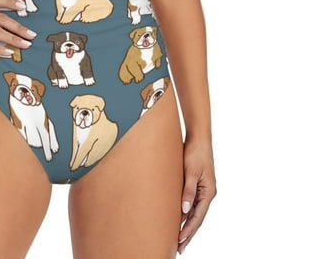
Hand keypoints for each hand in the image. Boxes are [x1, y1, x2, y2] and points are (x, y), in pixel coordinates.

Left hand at [178, 139, 216, 253]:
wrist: (198, 138)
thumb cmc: (195, 152)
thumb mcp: (190, 171)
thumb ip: (188, 190)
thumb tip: (185, 210)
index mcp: (208, 192)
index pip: (198, 217)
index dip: (188, 230)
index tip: (180, 242)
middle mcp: (207, 193)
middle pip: (197, 218)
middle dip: (188, 233)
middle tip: (179, 248)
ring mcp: (202, 189)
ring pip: (194, 212)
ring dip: (187, 225)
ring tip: (177, 238)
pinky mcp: (196, 183)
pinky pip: (191, 202)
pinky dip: (186, 213)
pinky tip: (179, 218)